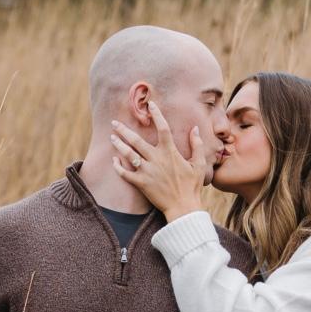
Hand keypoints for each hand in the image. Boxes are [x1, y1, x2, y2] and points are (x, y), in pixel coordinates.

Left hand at [109, 100, 205, 220]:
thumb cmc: (192, 185)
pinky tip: (114, 161)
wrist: (183, 207)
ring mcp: (147, 171)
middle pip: (137, 140)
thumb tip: (195, 128)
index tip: (150, 105)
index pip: (163, 128)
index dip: (157, 114)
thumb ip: (196, 145)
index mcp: (170, 152)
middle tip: (114, 123)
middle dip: (124, 130)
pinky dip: (118, 167)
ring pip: (129, 155)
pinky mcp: (141, 183)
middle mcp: (156, 159)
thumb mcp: (198, 164)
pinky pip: (125, 173)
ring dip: (119, 145)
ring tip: (112, 137)